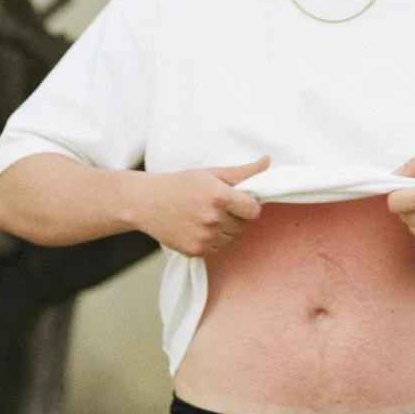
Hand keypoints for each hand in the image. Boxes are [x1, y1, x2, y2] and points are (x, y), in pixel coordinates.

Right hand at [136, 156, 267, 256]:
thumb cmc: (180, 184)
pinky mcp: (195, 251)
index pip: (254, 210)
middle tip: (218, 205)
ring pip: (232, 238)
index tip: (240, 200)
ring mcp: (204, 238)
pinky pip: (218, 248)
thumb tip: (267, 162)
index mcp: (219, 197)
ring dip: (226, 228)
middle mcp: (213, 220)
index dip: (249, 204)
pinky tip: (199, 226)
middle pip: (243, 225)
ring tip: (208, 215)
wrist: (147, 202)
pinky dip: (214, 239)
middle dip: (237, 215)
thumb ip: (242, 171)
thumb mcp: (211, 173)